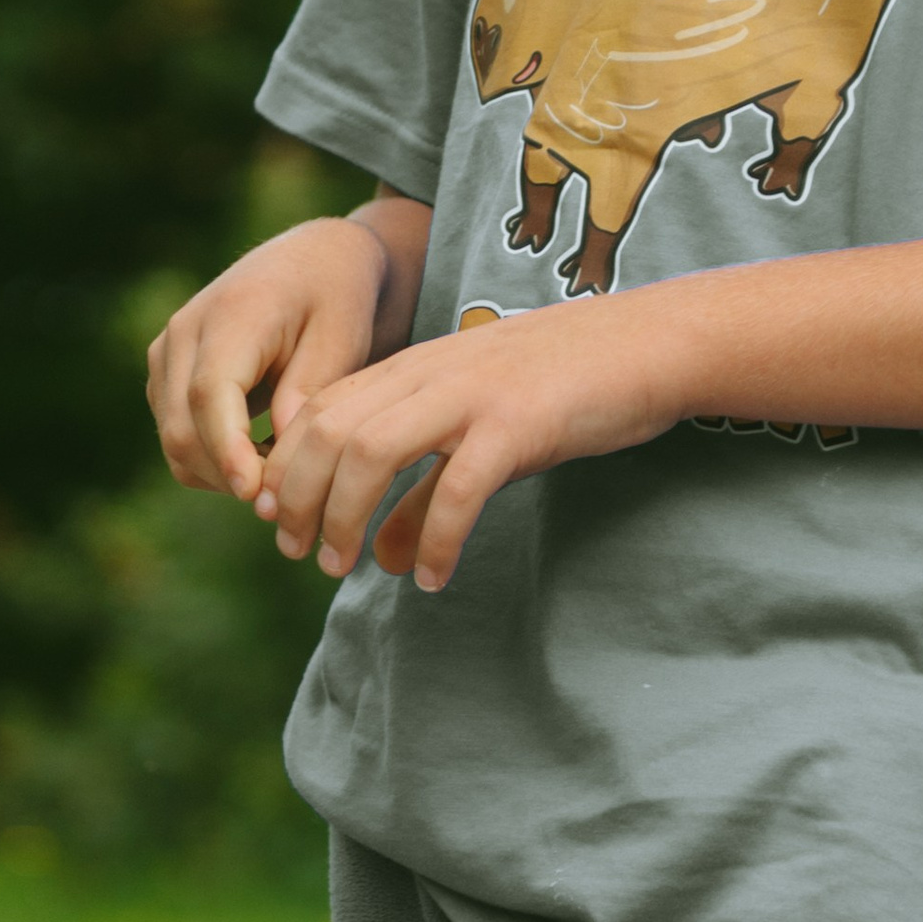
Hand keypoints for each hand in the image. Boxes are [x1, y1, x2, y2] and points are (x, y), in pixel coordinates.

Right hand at [146, 217, 392, 502]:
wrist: (311, 258)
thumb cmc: (336, 296)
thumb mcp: (342, 339)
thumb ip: (307, 395)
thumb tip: (276, 466)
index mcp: (233, 312)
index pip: (210, 395)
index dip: (228, 452)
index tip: (255, 495)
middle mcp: (185, 329)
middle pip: (182, 427)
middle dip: (229, 475)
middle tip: (288, 502)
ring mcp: (167, 351)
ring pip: (175, 439)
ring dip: (221, 472)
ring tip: (284, 474)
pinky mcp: (166, 371)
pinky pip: (177, 433)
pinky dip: (213, 459)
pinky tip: (263, 456)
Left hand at [254, 295, 669, 593]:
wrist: (648, 342)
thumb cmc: (563, 389)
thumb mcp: (478, 432)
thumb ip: (424, 490)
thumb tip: (386, 560)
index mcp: (415, 368)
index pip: (321, 409)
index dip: (284, 466)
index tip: (274, 519)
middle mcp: (431, 374)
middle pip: (330, 430)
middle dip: (298, 496)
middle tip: (299, 554)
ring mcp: (472, 394)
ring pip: (372, 449)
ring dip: (345, 514)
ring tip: (341, 568)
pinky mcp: (518, 424)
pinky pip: (458, 487)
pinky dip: (436, 539)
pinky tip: (434, 579)